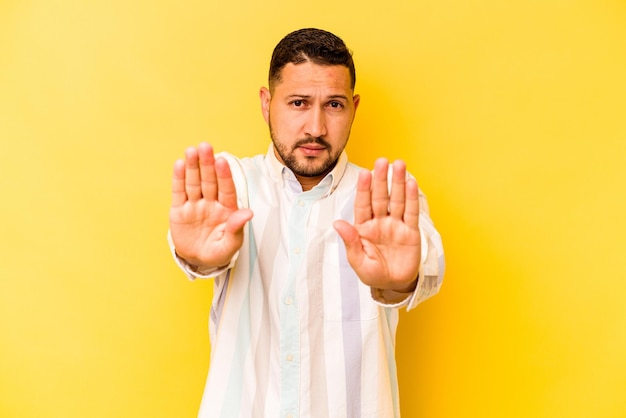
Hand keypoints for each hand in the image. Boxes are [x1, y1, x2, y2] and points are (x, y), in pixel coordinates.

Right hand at [169, 142, 252, 267]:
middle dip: (207, 164)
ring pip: (194, 182)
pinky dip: (178, 178)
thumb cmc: (219, 251)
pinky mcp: (179, 210)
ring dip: (192, 166)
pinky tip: (179, 164)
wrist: (198, 260)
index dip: (224, 175)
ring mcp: (195, 205)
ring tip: (191, 151)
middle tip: (205, 146)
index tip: (222, 161)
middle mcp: (211, 202)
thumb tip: (248, 213)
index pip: (226, 189)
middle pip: (209, 181)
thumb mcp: (230, 244)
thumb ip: (236, 228)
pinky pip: (179, 192)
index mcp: (227, 209)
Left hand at [333, 158, 420, 291]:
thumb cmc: (373, 273)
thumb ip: (350, 242)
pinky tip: (411, 183)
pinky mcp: (410, 231)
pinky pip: (411, 212)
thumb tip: (337, 223)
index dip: (363, 189)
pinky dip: (411, 198)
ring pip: (397, 200)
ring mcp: (396, 225)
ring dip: (398, 182)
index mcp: (363, 227)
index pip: (363, 203)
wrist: (393, 284)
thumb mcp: (358, 261)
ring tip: (399, 164)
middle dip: (381, 179)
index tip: (364, 173)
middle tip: (382, 161)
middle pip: (380, 196)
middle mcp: (380, 221)